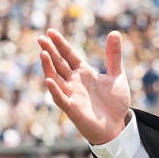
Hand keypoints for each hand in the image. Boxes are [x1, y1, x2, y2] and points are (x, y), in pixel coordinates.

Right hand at [38, 29, 131, 144]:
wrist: (117, 125)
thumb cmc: (115, 102)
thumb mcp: (118, 75)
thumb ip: (114, 56)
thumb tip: (114, 32)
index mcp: (84, 73)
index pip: (69, 55)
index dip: (60, 44)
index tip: (50, 32)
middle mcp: (74, 82)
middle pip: (59, 64)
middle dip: (50, 52)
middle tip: (41, 38)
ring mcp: (72, 95)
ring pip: (56, 79)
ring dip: (49, 68)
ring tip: (43, 54)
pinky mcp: (73, 109)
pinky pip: (61, 98)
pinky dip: (55, 89)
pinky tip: (49, 80)